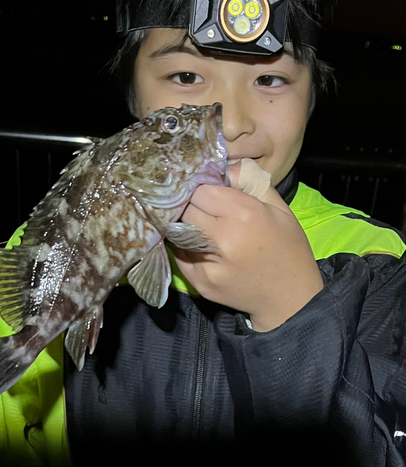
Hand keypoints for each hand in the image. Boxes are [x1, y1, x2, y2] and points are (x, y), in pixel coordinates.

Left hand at [174, 184, 322, 331]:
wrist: (290, 299)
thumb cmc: (288, 248)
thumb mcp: (279, 207)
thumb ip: (249, 181)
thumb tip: (220, 167)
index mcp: (244, 214)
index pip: (200, 190)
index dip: (201, 187)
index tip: (206, 190)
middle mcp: (222, 239)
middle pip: (186, 209)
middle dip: (191, 204)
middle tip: (200, 206)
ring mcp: (208, 264)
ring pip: (178, 231)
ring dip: (186, 224)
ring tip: (201, 224)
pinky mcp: (200, 283)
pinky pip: (180, 253)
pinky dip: (186, 245)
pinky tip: (201, 244)